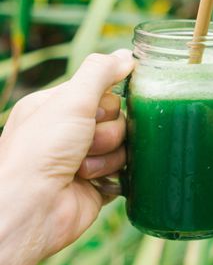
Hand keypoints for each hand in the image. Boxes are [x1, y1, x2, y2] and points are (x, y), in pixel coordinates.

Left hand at [0, 50, 133, 264]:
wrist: (33, 209)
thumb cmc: (41, 151)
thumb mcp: (71, 100)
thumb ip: (101, 72)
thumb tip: (128, 55)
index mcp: (57, 107)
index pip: (101, 91)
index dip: (105, 102)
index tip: (95, 112)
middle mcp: (70, 131)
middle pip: (117, 118)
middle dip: (107, 132)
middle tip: (87, 142)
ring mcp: (85, 158)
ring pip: (123, 144)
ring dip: (107, 156)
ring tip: (83, 168)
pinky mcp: (97, 183)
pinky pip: (124, 170)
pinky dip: (112, 175)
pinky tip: (94, 182)